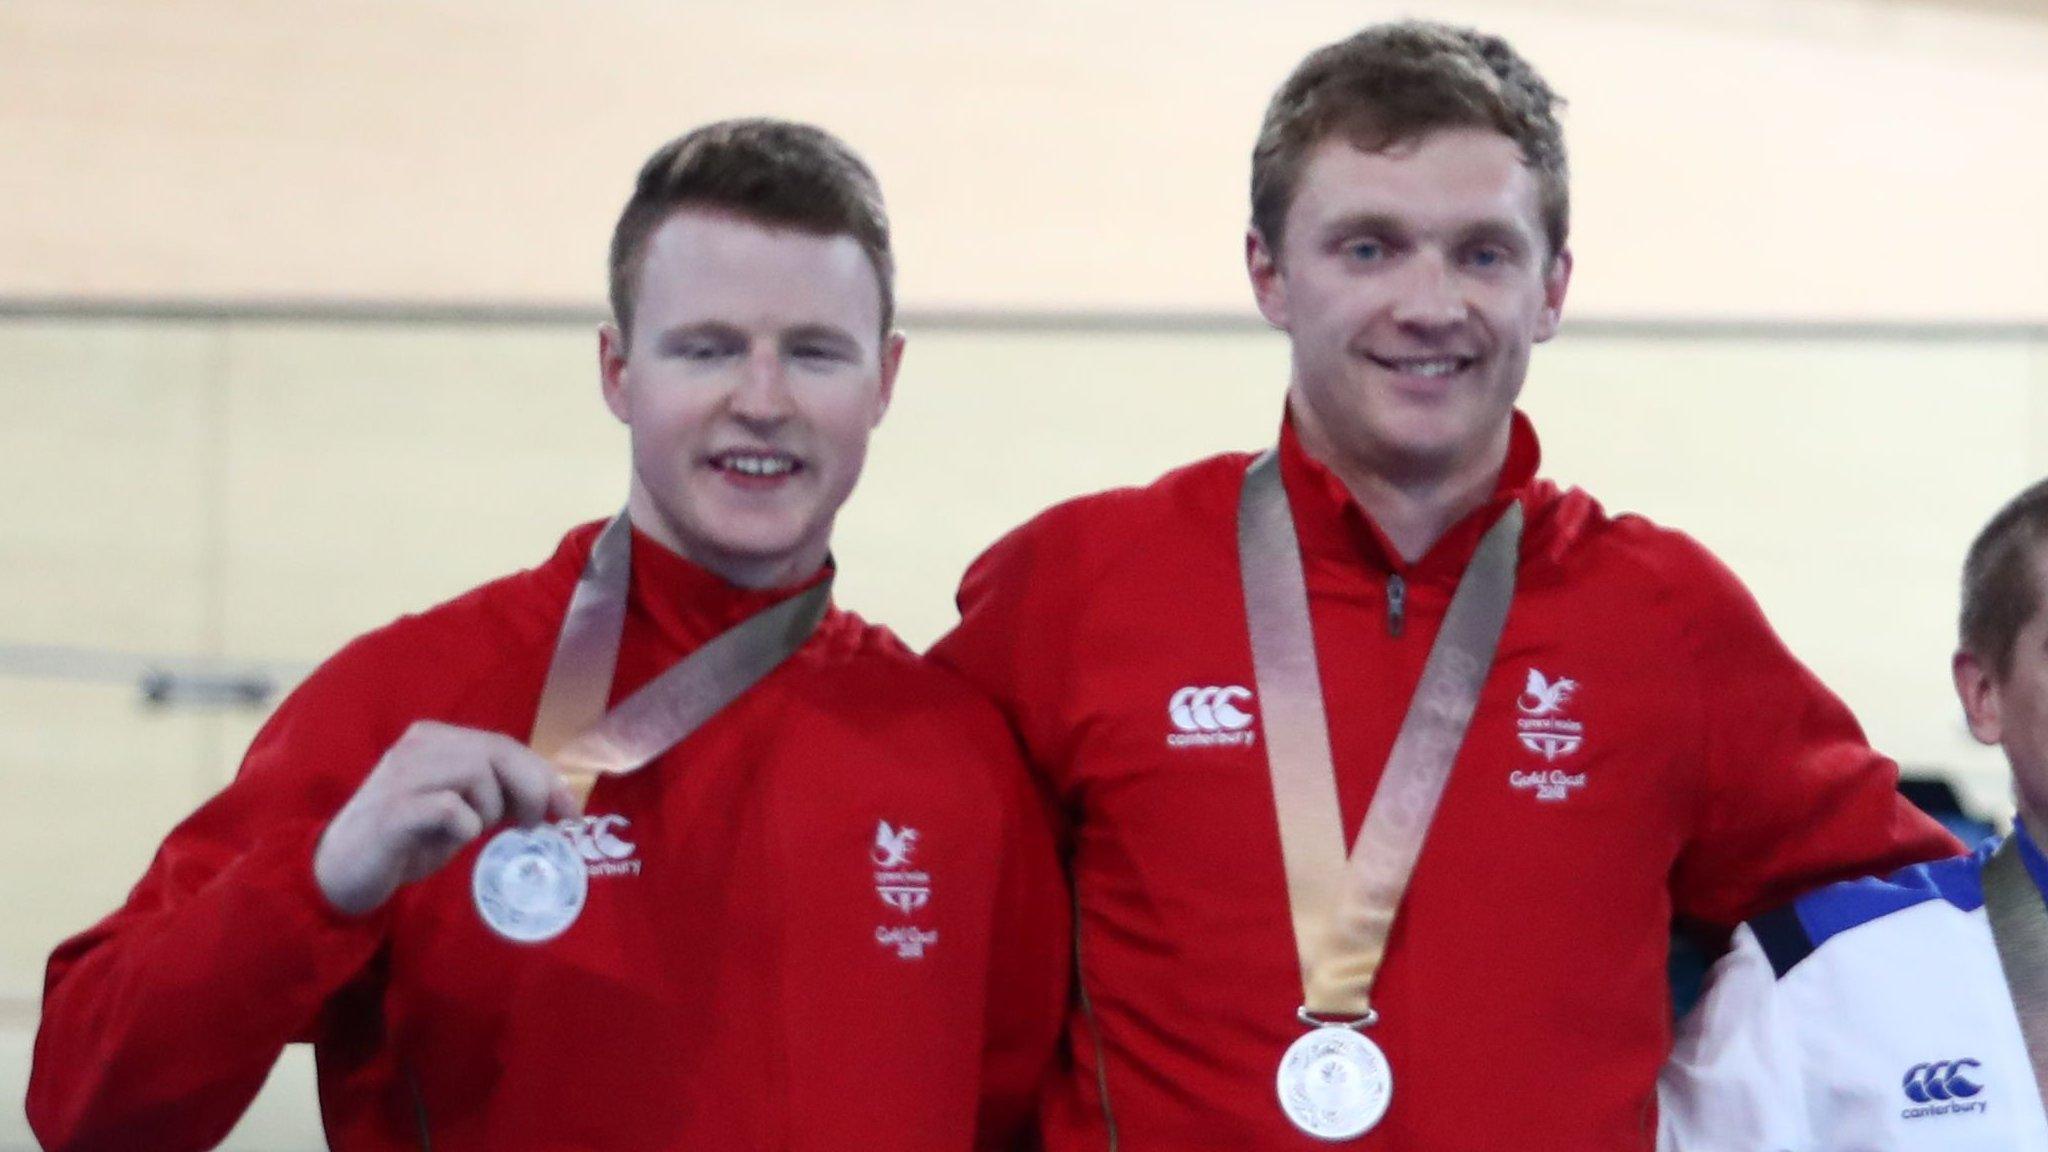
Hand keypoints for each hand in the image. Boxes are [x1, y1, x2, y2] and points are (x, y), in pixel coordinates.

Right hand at [314, 720, 581, 916]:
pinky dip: (464, 827)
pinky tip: (452, 839)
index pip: (505, 745)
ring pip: (477, 773)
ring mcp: (403, 775)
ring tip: (474, 832)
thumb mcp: (459, 810)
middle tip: (533, 825)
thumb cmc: (406, 840)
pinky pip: (450, 808)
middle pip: (498, 751)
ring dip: (490, 810)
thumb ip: (495, 794)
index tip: (569, 810)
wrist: (340, 872)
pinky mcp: (393, 810)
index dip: (544, 775)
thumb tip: (550, 798)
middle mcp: (420, 746)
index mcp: (436, 739)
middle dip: (531, 789)